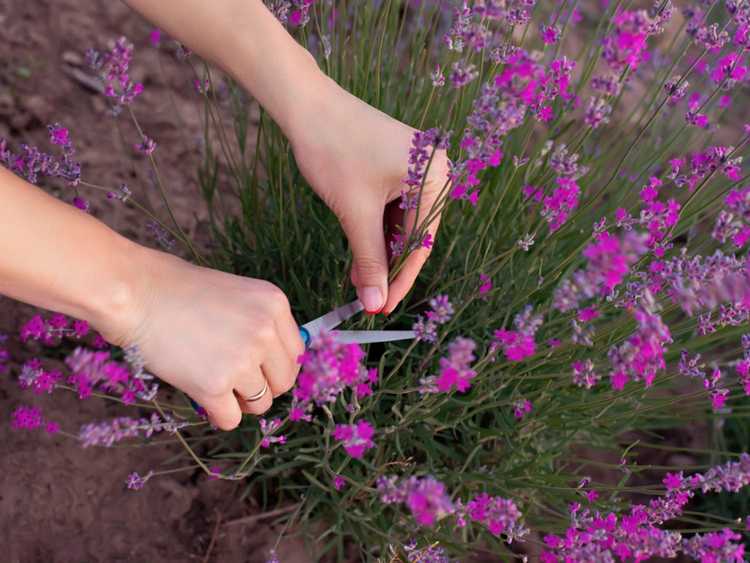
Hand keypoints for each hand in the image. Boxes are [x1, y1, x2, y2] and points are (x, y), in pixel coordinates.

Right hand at [98, 247, 304, 429]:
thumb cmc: (182, 291)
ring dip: (241, 401)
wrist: (138, 294)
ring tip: (216, 382)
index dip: (277, 365)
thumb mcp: (238, 294)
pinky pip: (231, 419)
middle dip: (263, 386)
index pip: (297, 353)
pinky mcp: (214, 385)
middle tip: (237, 380)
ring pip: (261, 403)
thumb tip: (278, 363)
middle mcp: (265, 332)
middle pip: (284, 382)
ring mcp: (242, 359)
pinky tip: (204, 397)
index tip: (260, 368)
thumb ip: (263, 324)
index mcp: (275, 305)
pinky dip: (219, 415)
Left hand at [288, 76, 449, 314]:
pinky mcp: (397, 165)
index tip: (383, 306)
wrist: (307, 105)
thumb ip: (369, 260)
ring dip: (380, 251)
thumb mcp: (355, 212)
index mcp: (435, 177)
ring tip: (360, 279)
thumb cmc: (334, 149)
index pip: (422, 242)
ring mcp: (416, 166)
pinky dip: (376, 230)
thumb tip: (375, 301)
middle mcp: (434, 170)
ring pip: (401, 223)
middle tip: (369, 297)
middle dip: (389, 266)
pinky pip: (393, 207)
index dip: (401, 279)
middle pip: (415, 234)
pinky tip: (360, 253)